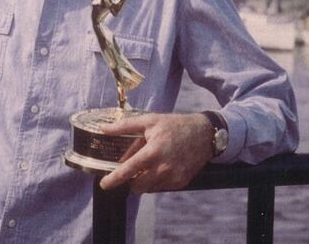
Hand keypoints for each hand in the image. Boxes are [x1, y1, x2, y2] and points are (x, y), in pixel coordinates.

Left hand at [98, 113, 213, 193]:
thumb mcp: (149, 120)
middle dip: (130, 180)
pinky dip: (156, 180)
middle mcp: (163, 169)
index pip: (128, 171)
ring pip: (148, 188)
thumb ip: (125, 126)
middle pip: (136, 186)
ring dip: (143, 181)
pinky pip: (161, 187)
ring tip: (149, 163)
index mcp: (152, 152)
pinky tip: (161, 167)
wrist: (204, 134)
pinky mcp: (181, 183)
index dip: (113, 180)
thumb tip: (104, 129)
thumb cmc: (175, 125)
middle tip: (132, 168)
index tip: (103, 185)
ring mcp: (173, 178)